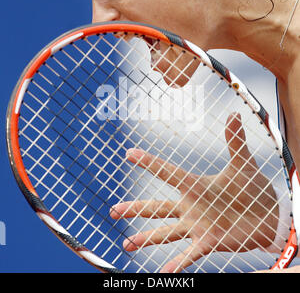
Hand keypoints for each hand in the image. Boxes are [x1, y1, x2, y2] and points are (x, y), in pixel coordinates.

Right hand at [110, 113, 278, 272]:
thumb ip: (234, 141)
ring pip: (165, 231)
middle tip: (114, 211)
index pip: (167, 172)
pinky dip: (176, 264)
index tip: (129, 154)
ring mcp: (197, 225)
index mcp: (195, 186)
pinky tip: (163, 272)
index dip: (148, 162)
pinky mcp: (208, 241)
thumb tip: (234, 114)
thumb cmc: (251, 188)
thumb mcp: (242, 163)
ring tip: (127, 245)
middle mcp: (191, 206)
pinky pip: (189, 253)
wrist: (267, 213)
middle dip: (135, 208)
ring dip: (146, 238)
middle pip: (157, 206)